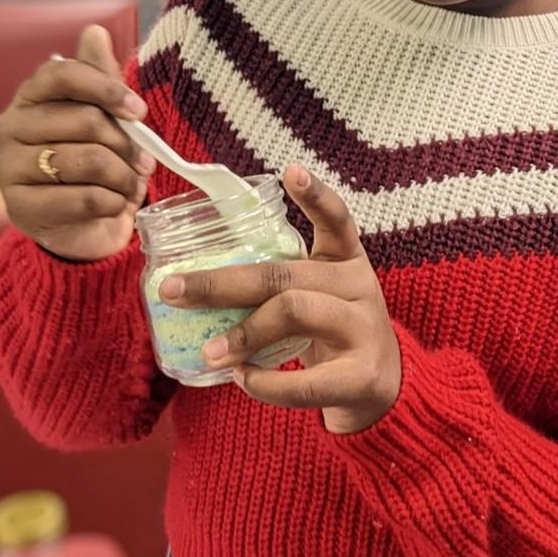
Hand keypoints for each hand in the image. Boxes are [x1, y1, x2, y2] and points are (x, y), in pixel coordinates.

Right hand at [0, 24, 156, 261]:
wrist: (80, 225)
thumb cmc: (92, 160)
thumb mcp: (102, 117)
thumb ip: (99, 77)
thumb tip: (95, 32)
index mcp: (30, 97)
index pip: (62, 75)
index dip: (106, 89)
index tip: (139, 112)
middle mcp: (9, 127)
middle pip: (84, 121)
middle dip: (126, 143)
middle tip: (145, 160)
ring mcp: (8, 168)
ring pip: (86, 161)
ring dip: (123, 176)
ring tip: (133, 183)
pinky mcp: (19, 207)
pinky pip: (83, 198)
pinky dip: (112, 202)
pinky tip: (116, 204)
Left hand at [158, 164, 401, 433]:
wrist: (384, 386)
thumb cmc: (332, 330)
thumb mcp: (318, 294)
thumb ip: (276, 284)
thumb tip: (194, 285)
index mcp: (345, 260)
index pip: (337, 219)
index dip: (315, 195)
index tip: (290, 170)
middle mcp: (358, 286)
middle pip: (285, 276)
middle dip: (222, 282)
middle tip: (173, 290)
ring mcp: (363, 329)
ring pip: (294, 313)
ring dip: (243, 332)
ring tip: (208, 351)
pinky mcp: (361, 376)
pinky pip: (306, 380)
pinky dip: (266, 382)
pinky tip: (242, 378)